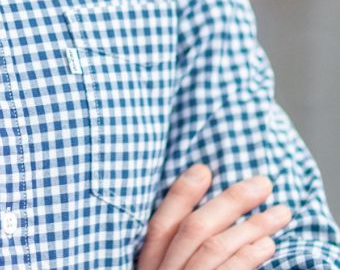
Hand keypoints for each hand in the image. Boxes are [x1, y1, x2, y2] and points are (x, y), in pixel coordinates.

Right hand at [136, 164, 292, 269]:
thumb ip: (175, 251)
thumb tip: (207, 210)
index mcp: (148, 266)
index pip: (160, 224)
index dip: (181, 193)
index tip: (204, 168)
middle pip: (194, 229)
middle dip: (230, 201)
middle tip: (263, 183)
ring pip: (215, 247)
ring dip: (251, 226)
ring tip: (280, 213)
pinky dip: (248, 256)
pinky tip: (268, 244)